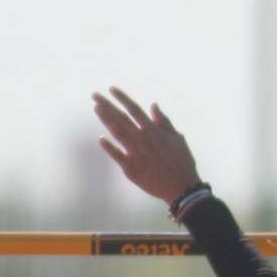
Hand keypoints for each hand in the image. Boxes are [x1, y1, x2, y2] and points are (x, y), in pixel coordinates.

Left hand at [92, 87, 201, 203]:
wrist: (181, 187)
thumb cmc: (182, 162)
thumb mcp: (177, 138)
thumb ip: (163, 122)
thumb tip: (153, 105)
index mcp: (154, 130)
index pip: (134, 109)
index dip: (122, 98)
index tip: (111, 89)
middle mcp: (142, 139)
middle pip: (121, 118)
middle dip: (107, 105)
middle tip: (94, 95)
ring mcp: (135, 153)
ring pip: (117, 132)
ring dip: (105, 119)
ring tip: (96, 108)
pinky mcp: (131, 168)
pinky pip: (116, 155)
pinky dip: (108, 146)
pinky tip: (101, 138)